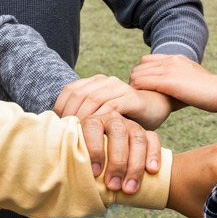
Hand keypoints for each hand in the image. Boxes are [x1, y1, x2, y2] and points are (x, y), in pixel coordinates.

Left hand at [54, 74, 172, 129]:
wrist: (157, 106)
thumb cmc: (127, 114)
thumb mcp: (103, 112)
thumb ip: (87, 114)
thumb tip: (61, 129)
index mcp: (96, 81)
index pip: (70, 90)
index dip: (61, 108)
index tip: (58, 127)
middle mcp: (106, 81)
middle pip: (79, 94)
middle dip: (70, 114)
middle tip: (67, 134)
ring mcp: (119, 87)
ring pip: (93, 99)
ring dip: (83, 119)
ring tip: (78, 136)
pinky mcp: (131, 98)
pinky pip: (111, 107)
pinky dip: (100, 120)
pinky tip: (96, 134)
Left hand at [79, 111, 161, 194]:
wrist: (109, 163)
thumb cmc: (92, 165)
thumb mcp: (81, 160)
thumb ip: (78, 164)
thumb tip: (69, 180)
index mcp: (92, 123)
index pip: (93, 128)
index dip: (94, 149)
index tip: (94, 173)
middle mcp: (113, 120)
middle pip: (118, 133)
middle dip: (117, 162)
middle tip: (113, 186)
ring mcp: (132, 125)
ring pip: (137, 138)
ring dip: (135, 165)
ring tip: (130, 188)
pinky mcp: (148, 134)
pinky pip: (153, 140)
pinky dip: (154, 155)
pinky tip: (152, 171)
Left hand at [130, 54, 216, 111]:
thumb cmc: (210, 92)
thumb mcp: (192, 79)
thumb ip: (180, 80)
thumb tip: (170, 93)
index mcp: (176, 58)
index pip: (146, 60)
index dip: (142, 74)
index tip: (144, 88)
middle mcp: (170, 60)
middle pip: (139, 66)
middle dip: (135, 81)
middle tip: (137, 97)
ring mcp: (169, 69)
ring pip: (137, 74)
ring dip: (134, 87)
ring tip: (139, 101)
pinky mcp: (168, 81)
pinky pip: (142, 82)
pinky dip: (137, 91)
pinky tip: (142, 102)